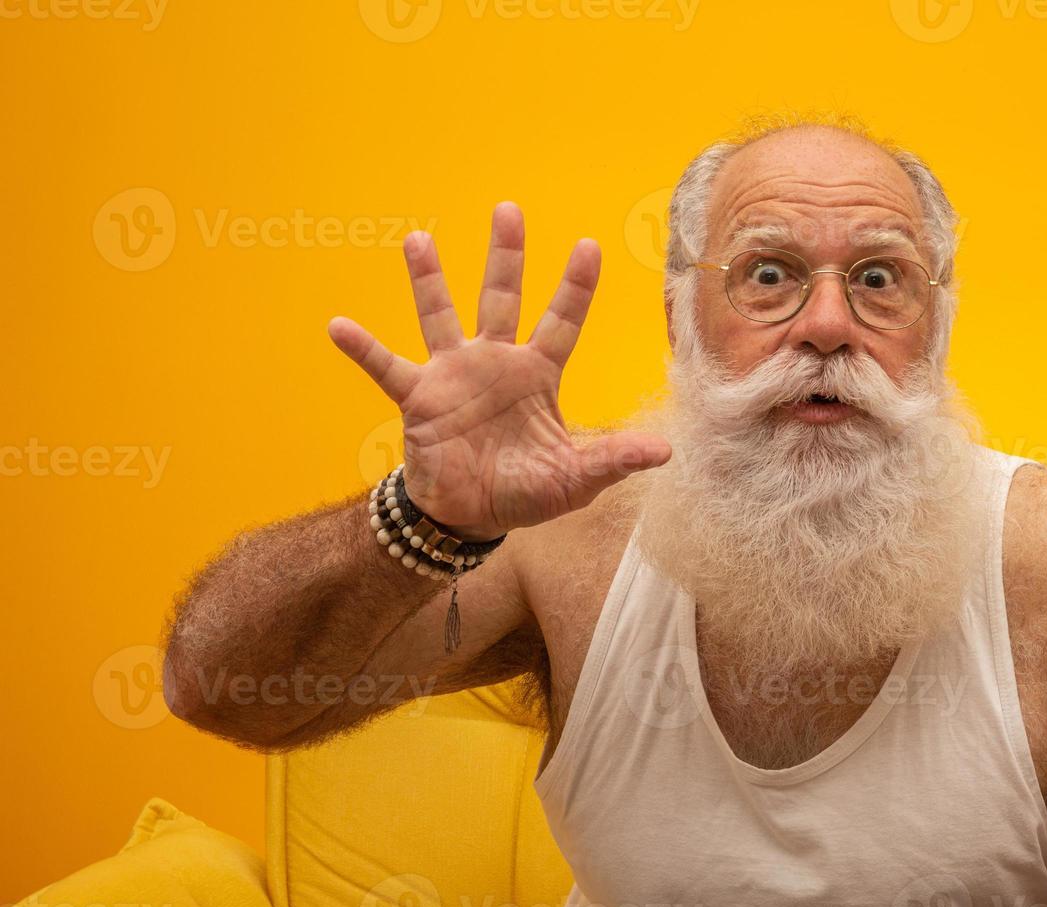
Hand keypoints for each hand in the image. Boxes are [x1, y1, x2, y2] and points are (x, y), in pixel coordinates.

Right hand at [328, 202, 670, 539]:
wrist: (469, 514)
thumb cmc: (524, 491)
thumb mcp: (575, 478)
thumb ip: (613, 459)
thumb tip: (664, 452)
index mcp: (537, 375)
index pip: (561, 322)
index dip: (574, 287)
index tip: (588, 245)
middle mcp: (495, 363)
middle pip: (502, 298)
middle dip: (506, 255)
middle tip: (508, 208)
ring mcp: (453, 375)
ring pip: (441, 316)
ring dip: (429, 280)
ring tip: (418, 240)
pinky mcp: (418, 398)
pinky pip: (386, 368)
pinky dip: (363, 349)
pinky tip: (339, 326)